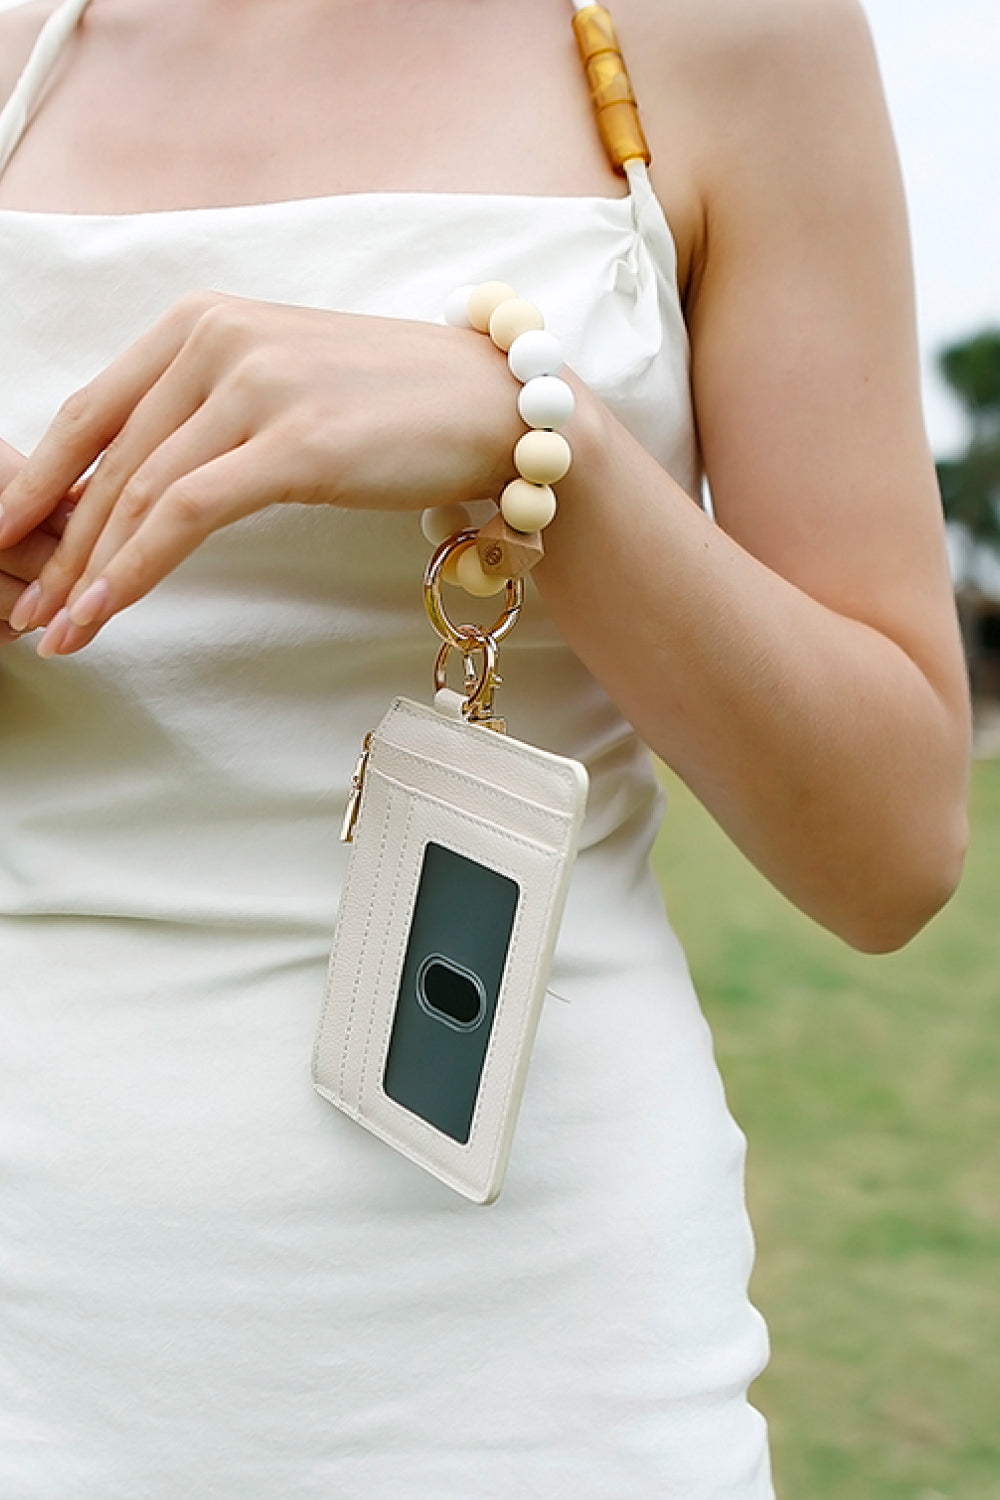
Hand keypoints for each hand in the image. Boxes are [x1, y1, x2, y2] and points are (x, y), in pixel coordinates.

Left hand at [0, 291, 521, 655]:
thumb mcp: (275, 389)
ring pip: (139, 492)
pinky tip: (106, 611)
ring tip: (56, 630)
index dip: (38, 484)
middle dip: (55, 545)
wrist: (491, 405)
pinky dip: (136, 569)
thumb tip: (134, 482)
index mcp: (200, 322)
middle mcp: (216, 339)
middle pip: (107, 460)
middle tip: (22, 608)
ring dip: (88, 572)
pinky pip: (188, 514)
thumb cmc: (388, 404)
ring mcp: (257, 386)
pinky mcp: (297, 442)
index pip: (92, 412)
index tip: (5, 542)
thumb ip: (201, 415)